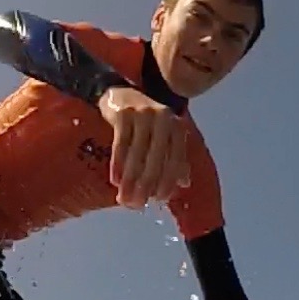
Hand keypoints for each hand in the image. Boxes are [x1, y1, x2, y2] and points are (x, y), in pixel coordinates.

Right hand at [98, 86, 189, 208]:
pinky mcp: (124, 113)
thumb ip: (175, 157)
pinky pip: (121, 144)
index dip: (167, 182)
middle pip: (155, 160)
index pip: (174, 160)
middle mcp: (163, 119)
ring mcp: (143, 114)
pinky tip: (115, 180)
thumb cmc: (146, 122)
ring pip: (137, 155)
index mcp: (177, 127)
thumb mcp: (164, 137)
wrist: (121, 94)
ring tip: (123, 197)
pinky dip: (118, 164)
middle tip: (136, 204)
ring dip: (129, 180)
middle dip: (146, 186)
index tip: (158, 200)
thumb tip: (184, 184)